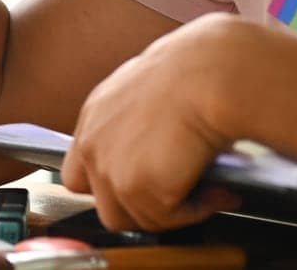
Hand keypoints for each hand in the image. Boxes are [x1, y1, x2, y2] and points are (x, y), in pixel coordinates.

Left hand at [59, 14, 252, 231]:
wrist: (206, 77)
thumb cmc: (192, 74)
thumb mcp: (149, 93)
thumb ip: (140, 125)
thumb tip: (161, 151)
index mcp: (94, 118)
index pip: (79, 173)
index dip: (110, 187)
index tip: (142, 187)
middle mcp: (91, 145)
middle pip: (102, 204)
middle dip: (140, 207)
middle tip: (177, 195)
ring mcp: (109, 171)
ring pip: (133, 219)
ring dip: (170, 212)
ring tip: (201, 191)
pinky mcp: (136, 190)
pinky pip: (167, 221)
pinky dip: (195, 212)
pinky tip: (217, 191)